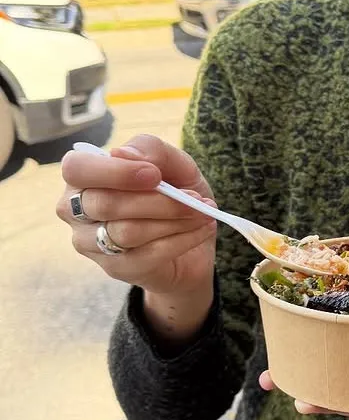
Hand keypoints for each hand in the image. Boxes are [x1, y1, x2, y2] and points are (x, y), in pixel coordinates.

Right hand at [58, 133, 216, 297]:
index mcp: (83, 176)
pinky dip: (183, 239)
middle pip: (105, 204)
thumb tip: (122, 153)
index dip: (115, 172)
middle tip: (193, 197)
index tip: (154, 175)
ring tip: (201, 212)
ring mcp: (91, 244)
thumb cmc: (174, 193)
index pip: (76, 168)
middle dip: (157, 200)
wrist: (192, 240)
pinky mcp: (115, 268)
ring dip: (174, 219)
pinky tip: (201, 229)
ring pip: (127, 231)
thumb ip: (151, 151)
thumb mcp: (174, 165)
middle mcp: (76, 210)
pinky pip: (149, 254)